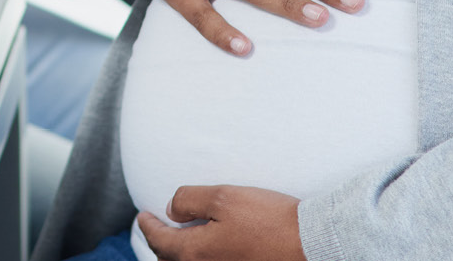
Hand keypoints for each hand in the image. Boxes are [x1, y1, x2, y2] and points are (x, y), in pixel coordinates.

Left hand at [139, 186, 304, 260]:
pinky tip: (206, 248)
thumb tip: (171, 209)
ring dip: (178, 254)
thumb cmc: (268, 219)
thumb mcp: (223, 197)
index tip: (142, 216)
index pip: (159, 241)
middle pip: (171, 260)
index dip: (148, 226)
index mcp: (195, 253)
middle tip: (156, 228)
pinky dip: (199, 258)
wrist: (310, 244)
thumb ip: (189, 201)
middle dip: (160, 244)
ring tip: (178, 238)